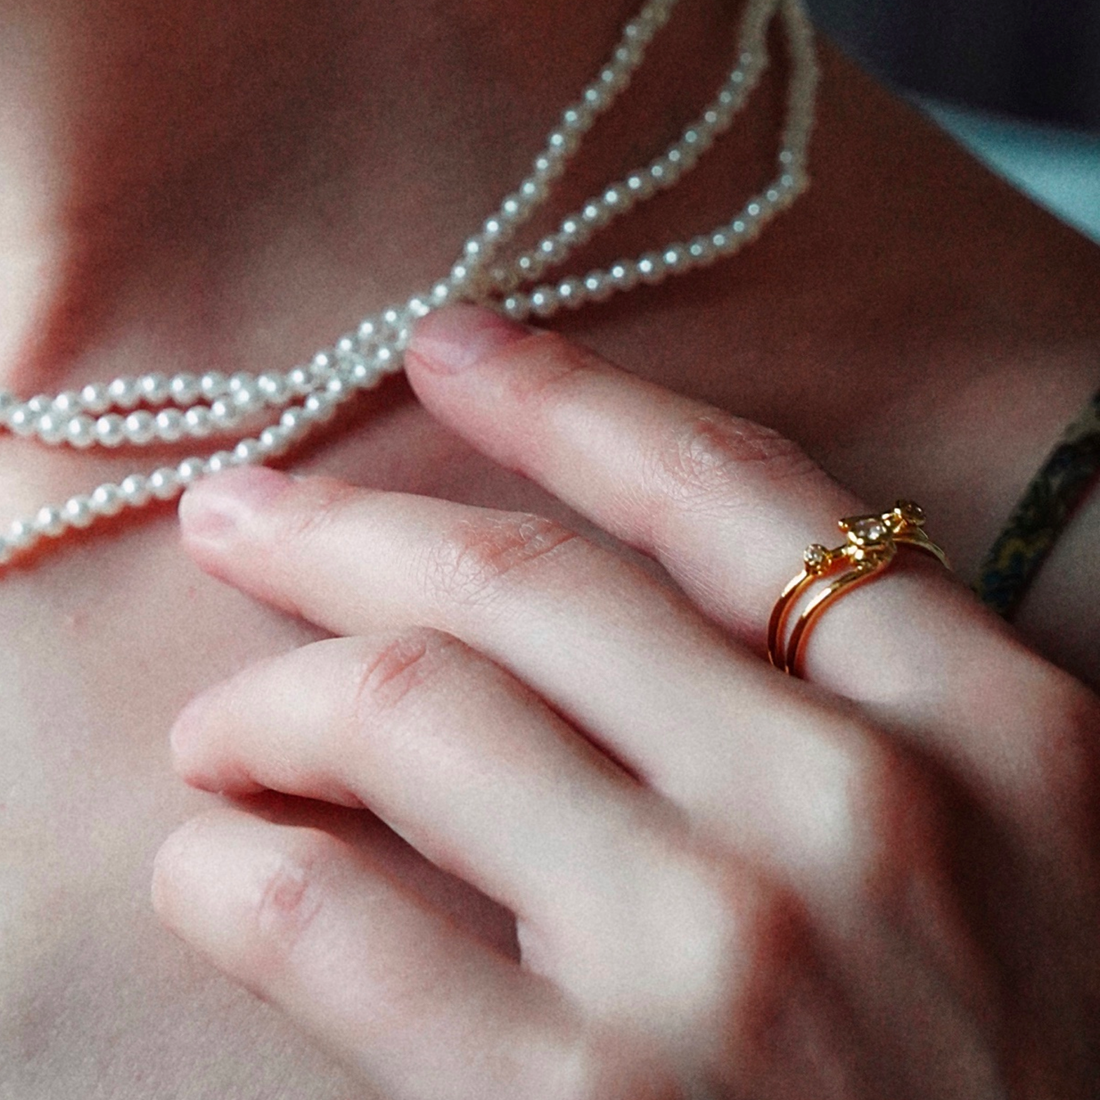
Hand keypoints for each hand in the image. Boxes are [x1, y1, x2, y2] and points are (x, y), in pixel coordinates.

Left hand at [153, 305, 1099, 1098]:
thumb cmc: (1009, 1074)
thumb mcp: (1004, 853)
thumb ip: (852, 712)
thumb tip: (610, 599)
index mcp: (986, 728)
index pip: (728, 494)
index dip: (568, 400)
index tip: (448, 349)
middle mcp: (855, 812)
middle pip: (528, 585)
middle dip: (348, 526)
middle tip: (241, 510)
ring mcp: (721, 964)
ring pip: (412, 713)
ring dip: (270, 699)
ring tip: (216, 727)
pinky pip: (336, 930)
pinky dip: (236, 877)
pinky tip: (210, 869)